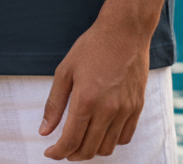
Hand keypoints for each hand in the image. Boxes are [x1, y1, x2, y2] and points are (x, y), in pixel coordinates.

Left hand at [39, 19, 149, 159]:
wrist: (125, 31)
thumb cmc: (92, 47)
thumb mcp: (65, 70)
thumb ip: (54, 103)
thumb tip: (44, 131)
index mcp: (86, 100)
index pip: (70, 141)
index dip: (57, 152)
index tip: (50, 152)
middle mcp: (107, 110)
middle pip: (88, 150)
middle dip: (72, 154)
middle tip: (63, 148)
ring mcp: (125, 110)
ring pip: (107, 148)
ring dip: (91, 150)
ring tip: (82, 140)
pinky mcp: (137, 107)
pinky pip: (124, 137)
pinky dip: (111, 141)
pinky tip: (101, 131)